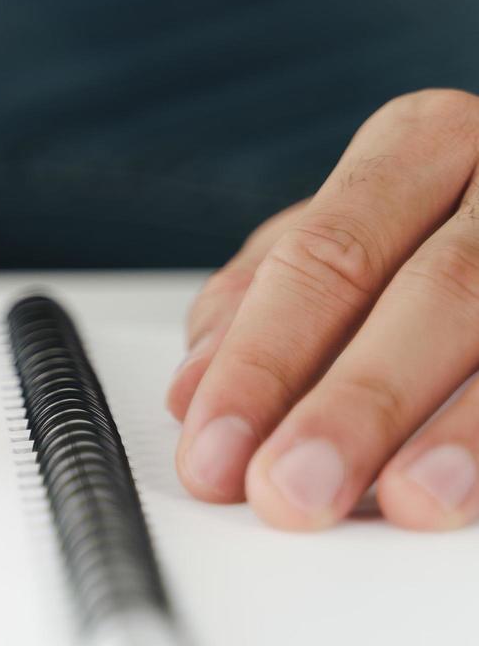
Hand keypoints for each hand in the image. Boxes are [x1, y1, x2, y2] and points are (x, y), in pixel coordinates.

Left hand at [169, 88, 478, 529]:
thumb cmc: (451, 222)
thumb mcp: (355, 233)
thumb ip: (267, 302)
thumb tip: (194, 391)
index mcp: (422, 142)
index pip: (324, 258)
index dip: (263, 361)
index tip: (214, 452)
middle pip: (435, 291)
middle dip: (357, 404)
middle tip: (291, 491)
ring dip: (469, 429)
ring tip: (412, 503)